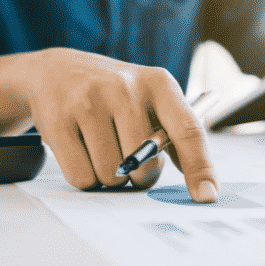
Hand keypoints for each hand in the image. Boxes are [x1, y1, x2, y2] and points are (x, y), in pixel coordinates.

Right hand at [16, 48, 218, 202]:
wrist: (57, 71)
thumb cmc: (114, 93)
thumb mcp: (149, 98)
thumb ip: (174, 133)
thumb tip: (201, 180)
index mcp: (158, 83)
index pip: (188, 129)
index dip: (200, 166)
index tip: (207, 194)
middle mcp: (125, 88)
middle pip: (145, 167)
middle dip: (141, 175)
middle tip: (130, 158)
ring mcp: (89, 102)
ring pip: (111, 176)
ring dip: (110, 176)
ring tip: (102, 147)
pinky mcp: (58, 120)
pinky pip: (82, 177)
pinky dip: (86, 176)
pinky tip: (82, 149)